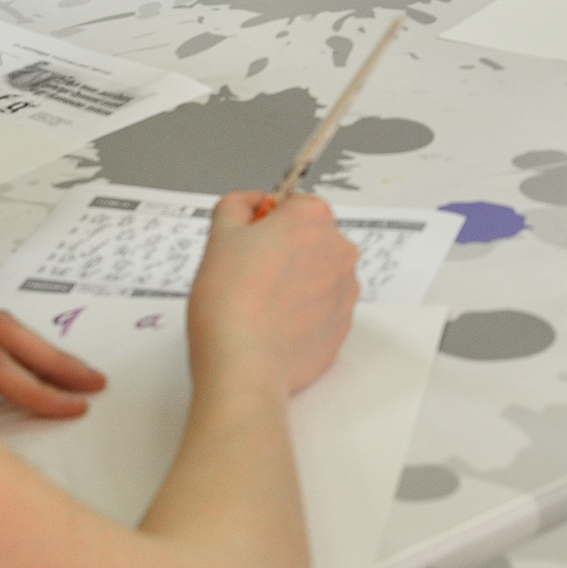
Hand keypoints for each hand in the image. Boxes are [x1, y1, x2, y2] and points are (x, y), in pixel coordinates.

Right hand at [188, 191, 358, 395]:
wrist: (245, 364)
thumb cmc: (229, 299)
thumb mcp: (220, 235)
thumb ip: (237, 206)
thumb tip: (251, 203)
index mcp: (313, 218)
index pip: (291, 205)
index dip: (264, 223)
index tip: (246, 245)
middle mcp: (340, 249)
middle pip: (309, 240)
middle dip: (282, 252)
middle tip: (247, 277)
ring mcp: (346, 290)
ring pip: (316, 276)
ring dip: (293, 283)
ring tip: (259, 306)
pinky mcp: (343, 326)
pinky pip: (320, 310)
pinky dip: (301, 315)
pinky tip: (273, 327)